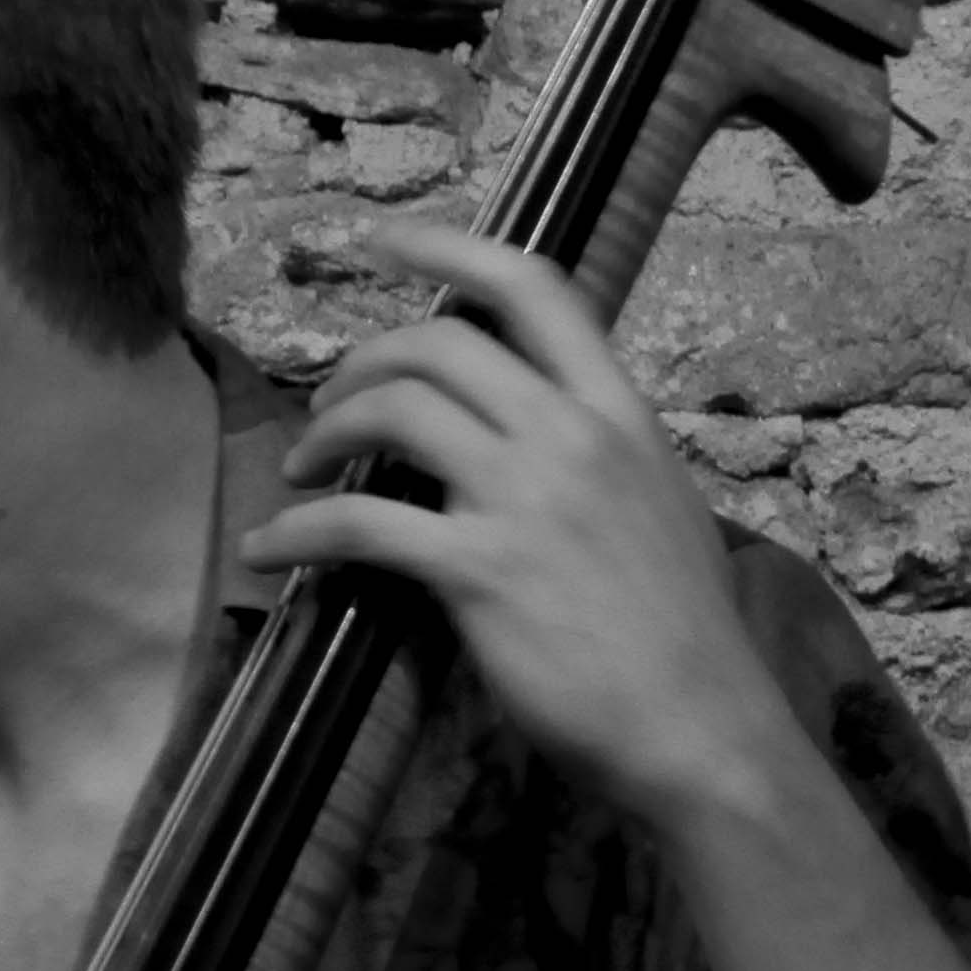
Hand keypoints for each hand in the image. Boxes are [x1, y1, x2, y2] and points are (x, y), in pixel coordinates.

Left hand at [239, 220, 793, 837]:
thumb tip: (539, 441)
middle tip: (328, 406)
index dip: (449, 249)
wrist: (701, 730)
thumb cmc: (681, 639)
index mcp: (620, 413)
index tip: (386, 241)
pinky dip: (297, 531)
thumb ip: (599, 460)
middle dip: (362, 362)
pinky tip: (269, 550)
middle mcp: (573, 436)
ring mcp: (526, 500)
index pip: (533, 288)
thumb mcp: (659, 511)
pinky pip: (358, 524)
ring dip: (324, 432)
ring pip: (395, 411)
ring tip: (301, 468)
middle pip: (439, 344)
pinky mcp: (481, 571)